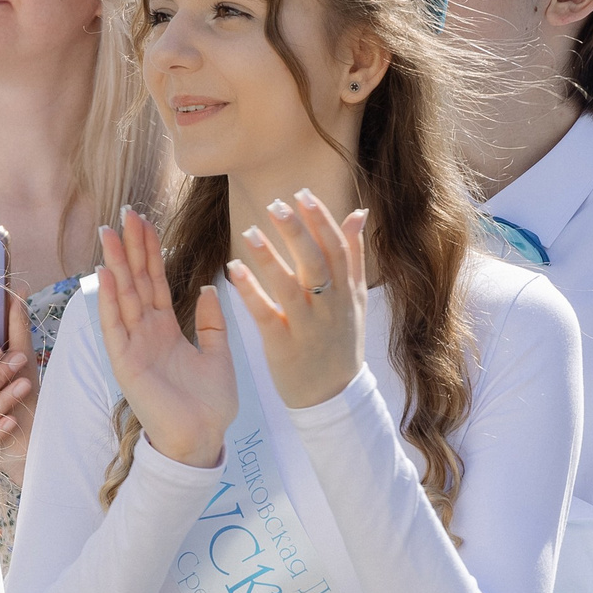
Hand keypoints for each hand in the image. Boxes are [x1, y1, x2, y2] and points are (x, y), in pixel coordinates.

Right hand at [97, 206, 235, 469]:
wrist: (203, 438)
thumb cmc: (210, 404)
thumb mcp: (219, 355)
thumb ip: (212, 323)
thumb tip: (206, 290)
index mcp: (166, 330)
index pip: (155, 282)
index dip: (150, 251)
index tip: (144, 221)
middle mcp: (145, 334)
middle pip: (135, 281)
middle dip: (130, 247)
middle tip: (125, 212)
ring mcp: (133, 347)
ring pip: (123, 296)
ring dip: (115, 263)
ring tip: (109, 231)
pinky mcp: (125, 364)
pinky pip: (115, 326)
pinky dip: (110, 300)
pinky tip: (106, 273)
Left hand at [226, 189, 365, 409]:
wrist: (333, 397)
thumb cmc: (340, 342)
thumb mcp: (355, 299)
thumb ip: (353, 255)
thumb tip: (358, 213)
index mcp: (347, 292)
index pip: (337, 249)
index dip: (321, 220)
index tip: (302, 194)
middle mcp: (330, 307)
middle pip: (316, 263)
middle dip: (297, 232)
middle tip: (275, 204)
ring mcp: (308, 328)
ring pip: (290, 287)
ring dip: (270, 258)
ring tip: (249, 231)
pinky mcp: (285, 347)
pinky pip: (266, 316)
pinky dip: (251, 292)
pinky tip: (233, 269)